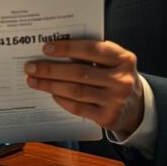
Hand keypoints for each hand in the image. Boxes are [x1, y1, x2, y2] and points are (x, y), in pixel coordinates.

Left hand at [24, 40, 143, 134]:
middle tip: (30, 66)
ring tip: (33, 80)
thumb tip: (54, 50)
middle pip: (79, 72)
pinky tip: (51, 93)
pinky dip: (61, 99)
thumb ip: (92, 54)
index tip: (46, 48)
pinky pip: (78, 107)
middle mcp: (122, 80)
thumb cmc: (115, 77)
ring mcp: (116, 100)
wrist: (135, 107)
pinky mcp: (108, 117)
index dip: (67, 48)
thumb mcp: (113, 62)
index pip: (92, 49)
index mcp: (124, 59)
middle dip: (51, 69)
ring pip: (76, 91)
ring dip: (50, 85)